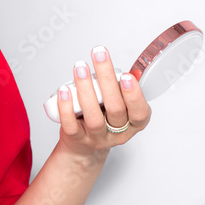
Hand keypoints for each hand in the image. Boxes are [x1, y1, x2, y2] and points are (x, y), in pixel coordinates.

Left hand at [55, 46, 150, 160]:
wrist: (84, 148)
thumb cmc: (104, 120)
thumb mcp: (120, 106)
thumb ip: (124, 89)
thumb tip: (134, 71)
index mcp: (132, 124)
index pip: (139, 113)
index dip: (134, 95)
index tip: (126, 76)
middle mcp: (117, 133)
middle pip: (115, 109)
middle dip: (107, 79)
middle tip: (99, 56)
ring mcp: (97, 137)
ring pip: (94, 117)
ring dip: (86, 89)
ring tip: (80, 69)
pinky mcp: (77, 139)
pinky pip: (71, 125)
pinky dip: (66, 107)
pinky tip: (64, 90)